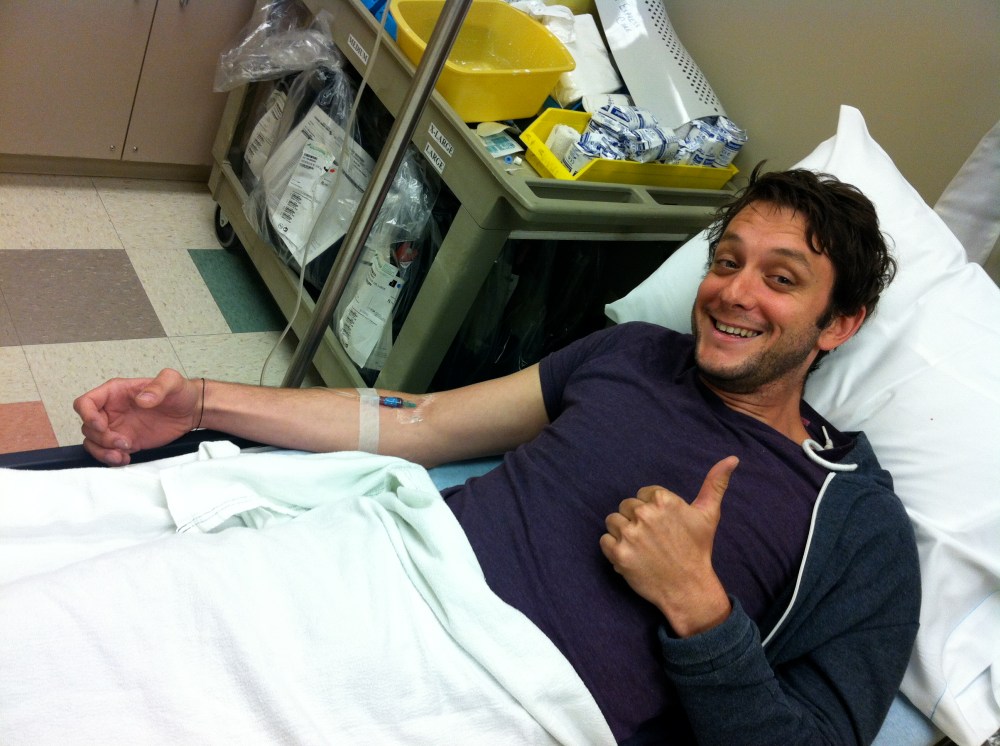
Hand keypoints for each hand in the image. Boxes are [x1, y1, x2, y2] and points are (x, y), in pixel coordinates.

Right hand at [73, 369, 201, 465]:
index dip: (87, 415)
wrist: (191, 411)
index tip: (103, 426)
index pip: (85, 402)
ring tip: (123, 455)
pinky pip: (108, 452)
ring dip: (103, 452)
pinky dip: (112, 459)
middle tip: (124, 442)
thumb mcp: (173, 381)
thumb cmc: (179, 392)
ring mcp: (117, 427)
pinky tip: (126, 459)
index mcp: (115, 392)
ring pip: (93, 442)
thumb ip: (158, 386)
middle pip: (87, 427)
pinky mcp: (125, 442)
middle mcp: (111, 410)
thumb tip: (143, 399)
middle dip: (102, 438)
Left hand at [600, 456, 738, 636]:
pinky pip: (604, 540)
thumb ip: (715, 483)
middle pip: (626, 506)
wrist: (688, 588)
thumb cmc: (697, 549)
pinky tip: (631, 557)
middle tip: (653, 539)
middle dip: (636, 520)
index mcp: (663, 500)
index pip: (642, 494)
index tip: (663, 526)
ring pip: (612, 521)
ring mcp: (630, 534)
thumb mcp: (709, 514)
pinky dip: (614, 549)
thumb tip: (733, 458)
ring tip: (641, 547)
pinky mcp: (618, 553)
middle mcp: (645, 514)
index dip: (651, 509)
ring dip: (622, 533)